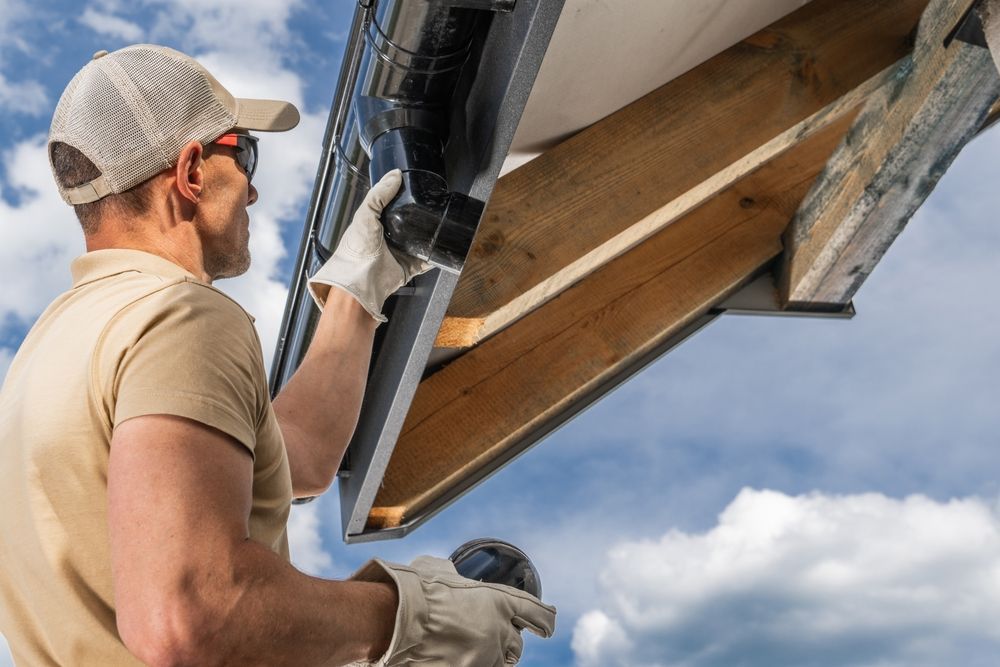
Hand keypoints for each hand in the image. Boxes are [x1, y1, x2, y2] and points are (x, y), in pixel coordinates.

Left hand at [307, 170, 431, 321]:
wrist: (360, 281)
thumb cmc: (355, 250)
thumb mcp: (365, 214)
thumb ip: (379, 194)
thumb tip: (395, 176)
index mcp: (375, 224)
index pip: (391, 206)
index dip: (401, 196)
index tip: (414, 186)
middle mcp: (387, 238)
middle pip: (408, 223)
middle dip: (419, 217)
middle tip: (431, 205)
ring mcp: (399, 253)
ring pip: (419, 241)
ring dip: (429, 235)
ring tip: (440, 224)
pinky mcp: (408, 268)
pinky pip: (426, 260)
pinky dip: (434, 256)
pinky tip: (440, 248)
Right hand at [350, 556, 556, 666]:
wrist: (394, 620)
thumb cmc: (415, 590)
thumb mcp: (440, 570)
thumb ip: (454, 575)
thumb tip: (449, 573)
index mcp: (499, 601)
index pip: (539, 614)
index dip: (545, 620)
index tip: (547, 625)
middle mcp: (498, 632)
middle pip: (517, 645)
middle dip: (507, 641)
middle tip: (491, 636)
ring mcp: (484, 658)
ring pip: (500, 664)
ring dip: (491, 657)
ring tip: (472, 649)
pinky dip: (472, 664)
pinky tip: (457, 657)